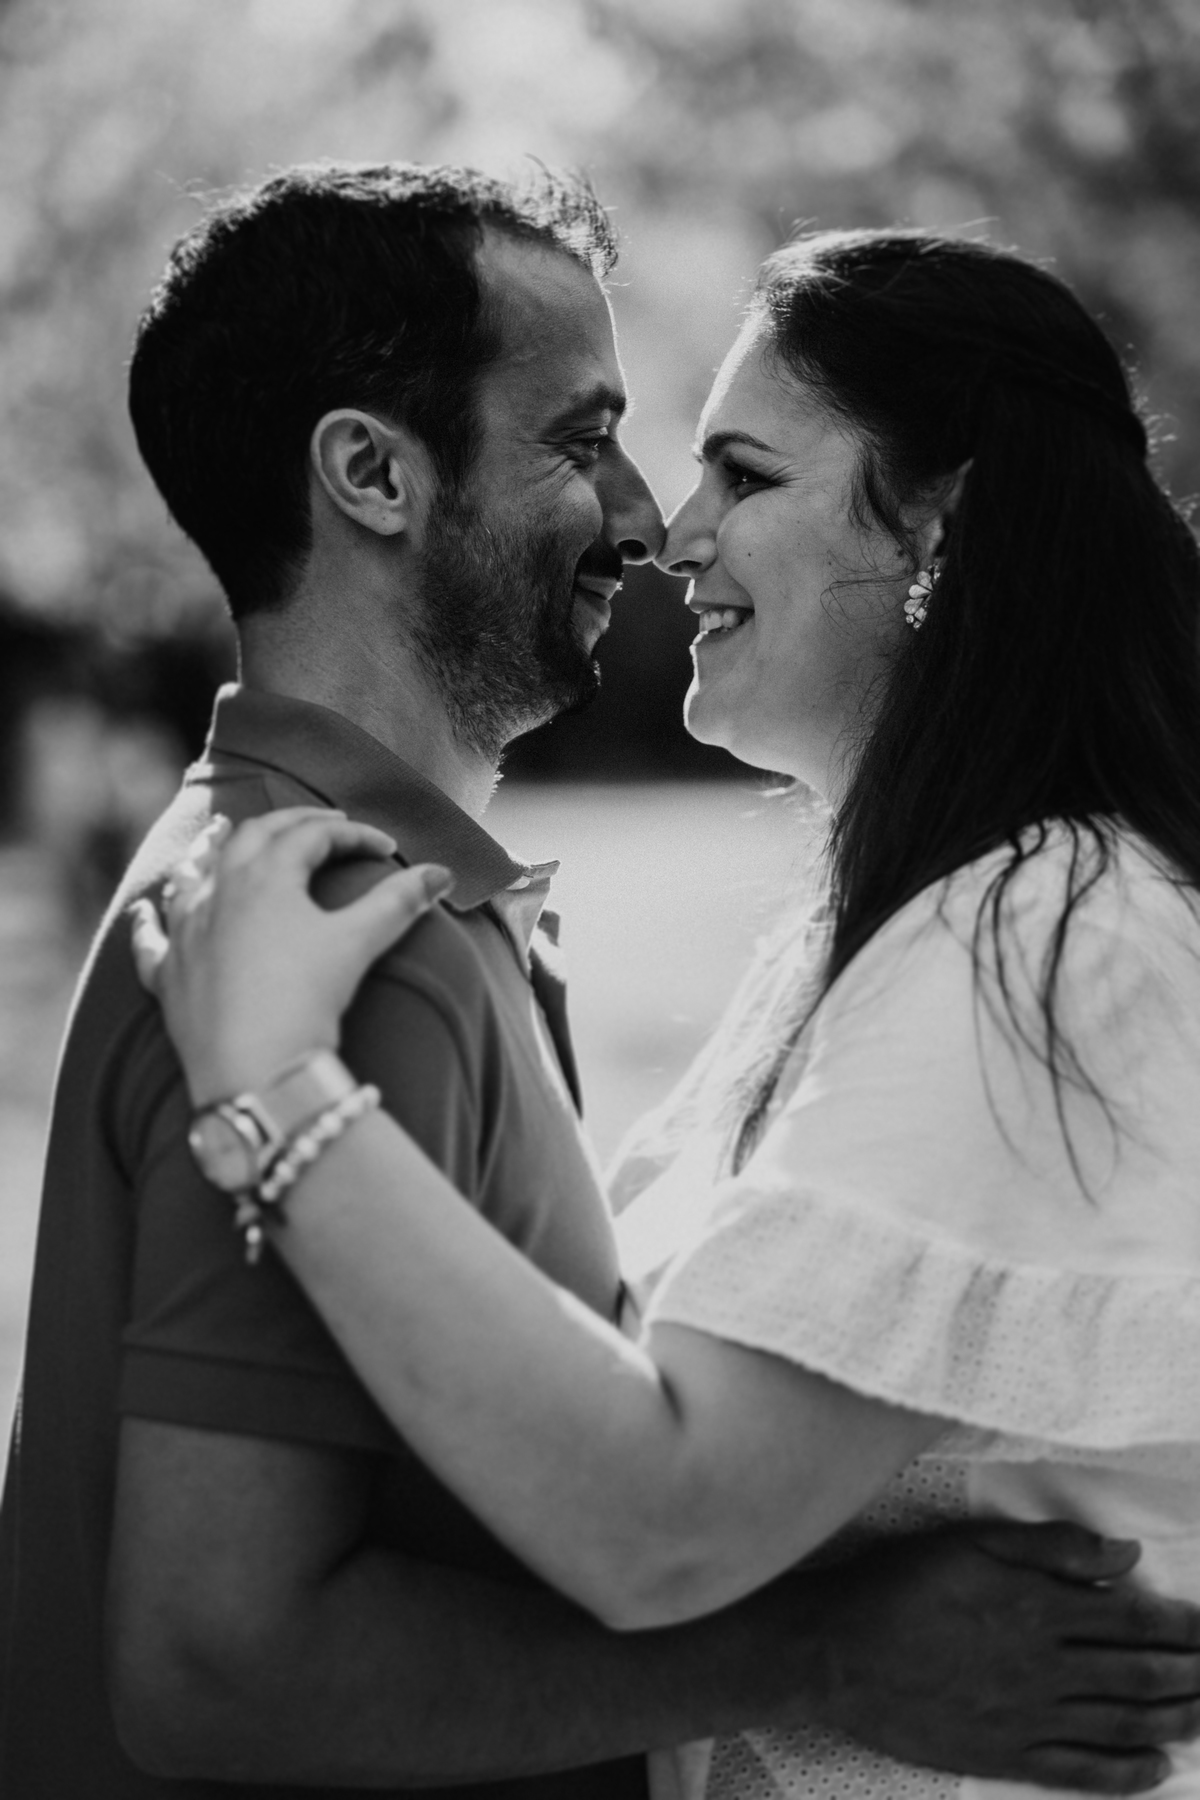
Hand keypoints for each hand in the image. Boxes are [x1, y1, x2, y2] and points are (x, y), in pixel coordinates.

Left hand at [130, 808, 453, 1103]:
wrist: (255, 1071)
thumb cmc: (306, 1000)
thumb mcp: (359, 944)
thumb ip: (399, 902)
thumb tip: (441, 873)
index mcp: (266, 877)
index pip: (311, 836)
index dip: (353, 835)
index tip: (384, 848)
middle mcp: (218, 894)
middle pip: (251, 839)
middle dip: (288, 826)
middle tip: (321, 827)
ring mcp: (187, 935)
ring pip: (192, 877)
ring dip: (209, 850)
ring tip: (219, 833)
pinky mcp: (168, 979)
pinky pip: (150, 942)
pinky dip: (149, 923)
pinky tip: (145, 913)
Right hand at [799, 1522, 1199, 1791]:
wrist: (838, 1651)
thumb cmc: (902, 1584)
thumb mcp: (973, 1543)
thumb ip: (1053, 1549)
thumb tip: (1126, 1556)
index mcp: (1039, 1608)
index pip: (1132, 1619)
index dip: (1179, 1625)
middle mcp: (1045, 1667)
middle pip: (1137, 1675)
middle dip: (1189, 1674)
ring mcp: (1027, 1717)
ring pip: (1120, 1723)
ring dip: (1173, 1719)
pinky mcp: (1005, 1755)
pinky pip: (1080, 1772)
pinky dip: (1125, 1773)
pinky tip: (1155, 1767)